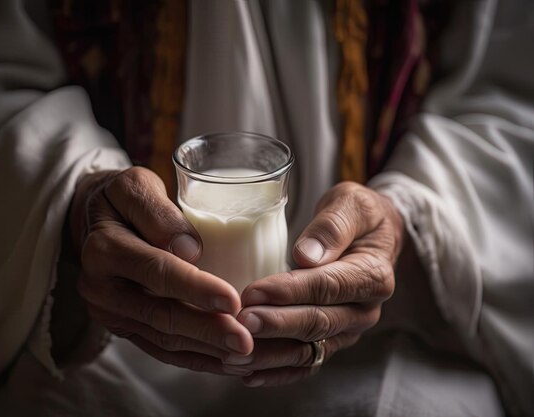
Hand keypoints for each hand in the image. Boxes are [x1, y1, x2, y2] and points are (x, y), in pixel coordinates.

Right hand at [70, 167, 252, 373]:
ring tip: (244, 355)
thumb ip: (158, 212)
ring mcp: (110, 312)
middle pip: (159, 314)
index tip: (233, 301)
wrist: (95, 218)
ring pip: (161, 338)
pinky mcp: (122, 326)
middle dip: (206, 330)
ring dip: (204, 350)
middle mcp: (100, 287)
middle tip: (246, 341)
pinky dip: (193, 358)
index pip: (156, 271)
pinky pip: (158, 348)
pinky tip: (224, 361)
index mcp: (103, 248)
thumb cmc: (123, 197)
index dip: (195, 288)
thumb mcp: (135, 186)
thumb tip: (189, 249)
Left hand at [221, 181, 403, 385]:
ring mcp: (347, 331)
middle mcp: (364, 311)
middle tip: (239, 322)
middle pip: (318, 323)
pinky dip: (277, 372)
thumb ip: (332, 226)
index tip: (254, 292)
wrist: (372, 236)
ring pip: (308, 350)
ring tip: (234, 353)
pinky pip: (305, 362)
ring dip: (270, 354)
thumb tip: (307, 256)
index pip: (328, 287)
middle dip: (275, 325)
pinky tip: (247, 374)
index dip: (289, 292)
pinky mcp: (331, 341)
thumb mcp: (351, 204)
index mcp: (373, 276)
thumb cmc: (357, 216)